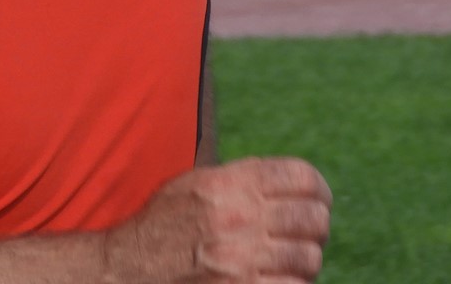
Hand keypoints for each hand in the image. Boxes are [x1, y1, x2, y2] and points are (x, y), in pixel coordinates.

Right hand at [102, 157, 330, 282]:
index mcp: (229, 182)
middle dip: (316, 227)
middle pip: (312, 217)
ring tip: (291, 260)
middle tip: (307, 234)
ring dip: (305, 260)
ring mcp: (242, 257)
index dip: (318, 189)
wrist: (132, 267)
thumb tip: (293, 183)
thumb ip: (241, 179)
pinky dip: (293, 283)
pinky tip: (279, 279)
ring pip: (309, 256)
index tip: (319, 200)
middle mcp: (238, 215)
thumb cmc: (165, 224)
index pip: (301, 176)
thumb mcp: (196, 184)